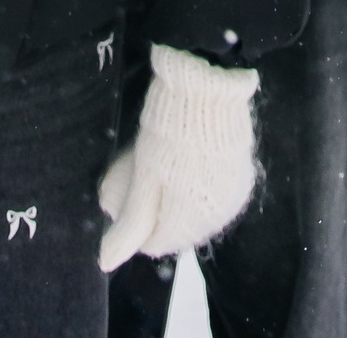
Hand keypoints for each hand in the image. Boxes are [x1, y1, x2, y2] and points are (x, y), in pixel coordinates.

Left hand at [99, 47, 258, 268]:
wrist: (208, 84)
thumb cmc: (169, 131)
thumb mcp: (143, 176)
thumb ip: (129, 223)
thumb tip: (105, 262)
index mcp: (192, 221)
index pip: (153, 241)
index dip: (132, 218)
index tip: (122, 189)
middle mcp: (217, 215)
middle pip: (174, 225)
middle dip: (152, 206)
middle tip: (135, 171)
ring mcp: (232, 194)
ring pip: (193, 208)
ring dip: (174, 194)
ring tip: (157, 160)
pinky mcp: (241, 173)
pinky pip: (212, 191)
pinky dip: (194, 181)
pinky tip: (182, 156)